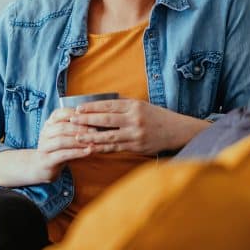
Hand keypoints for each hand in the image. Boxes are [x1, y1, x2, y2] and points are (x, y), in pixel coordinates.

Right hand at [29, 107, 95, 182]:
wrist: (40, 167)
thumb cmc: (57, 149)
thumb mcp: (63, 135)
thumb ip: (72, 127)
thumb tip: (93, 118)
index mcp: (48, 124)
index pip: (59, 114)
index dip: (74, 114)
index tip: (89, 117)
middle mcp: (44, 134)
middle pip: (62, 127)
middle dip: (80, 129)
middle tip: (96, 131)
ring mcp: (44, 147)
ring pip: (61, 141)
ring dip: (79, 141)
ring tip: (93, 142)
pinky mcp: (46, 160)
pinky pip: (63, 155)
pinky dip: (77, 153)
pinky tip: (88, 152)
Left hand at [68, 99, 209, 154]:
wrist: (176, 131)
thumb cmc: (156, 116)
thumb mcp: (141, 105)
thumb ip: (123, 103)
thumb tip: (102, 102)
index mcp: (134, 106)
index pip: (108, 106)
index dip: (92, 107)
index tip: (78, 108)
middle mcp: (134, 119)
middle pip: (106, 120)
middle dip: (87, 120)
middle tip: (72, 120)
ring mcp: (135, 134)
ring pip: (108, 136)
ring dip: (91, 137)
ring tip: (77, 136)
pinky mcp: (137, 147)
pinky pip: (116, 148)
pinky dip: (102, 148)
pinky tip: (91, 148)